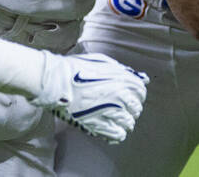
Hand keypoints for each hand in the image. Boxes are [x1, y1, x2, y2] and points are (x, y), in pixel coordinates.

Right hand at [33, 52, 149, 143]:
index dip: (135, 94)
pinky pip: (118, 135)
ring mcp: (111, 113)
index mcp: (123, 80)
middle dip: (129, 108)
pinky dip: (117, 133)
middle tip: (119, 106)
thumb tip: (141, 77)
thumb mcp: (102, 62)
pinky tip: (111, 128)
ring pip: (129, 123)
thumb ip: (123, 71)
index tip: (129, 96)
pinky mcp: (100, 126)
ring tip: (113, 118)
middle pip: (136, 109)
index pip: (141, 92)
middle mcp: (121, 97)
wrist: (57, 82)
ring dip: (123, 121)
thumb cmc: (76, 69)